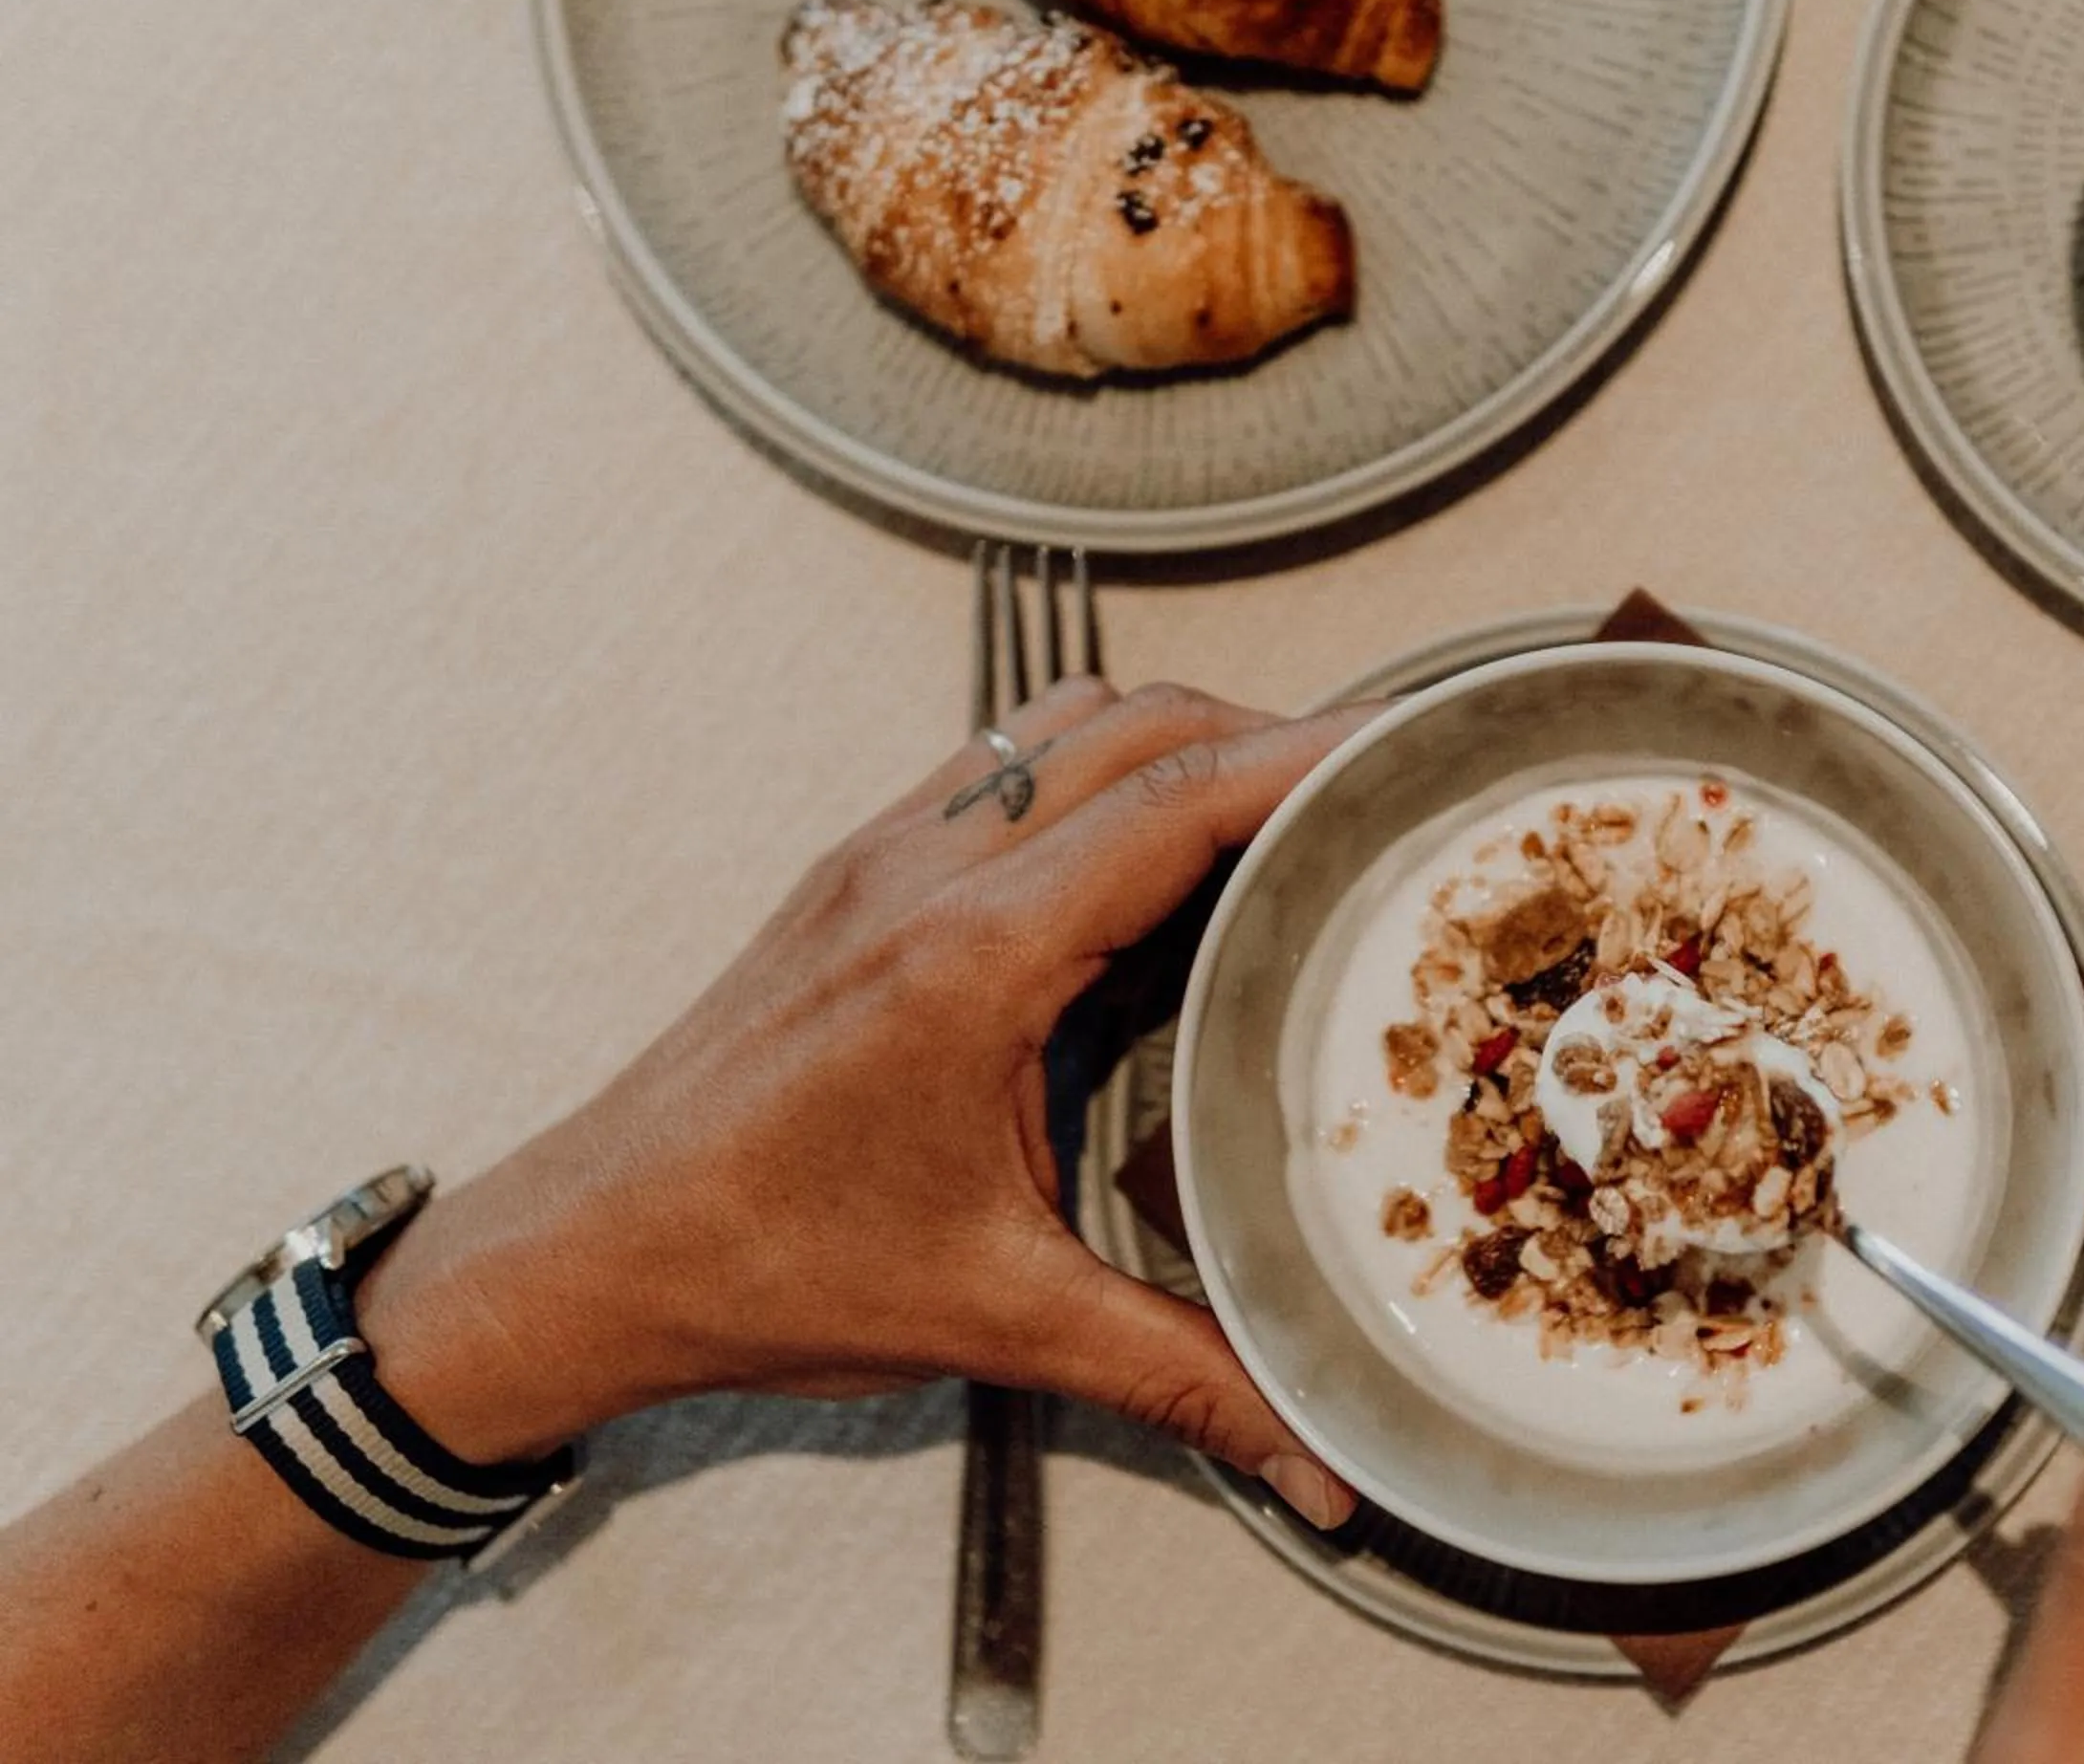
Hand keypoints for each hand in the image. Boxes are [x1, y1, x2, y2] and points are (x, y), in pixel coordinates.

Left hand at [352, 679, 1365, 1526]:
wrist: (584, 1251)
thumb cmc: (756, 1265)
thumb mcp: (997, 1317)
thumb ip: (1179, 1375)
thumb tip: (1313, 1458)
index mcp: (969, 957)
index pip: (1171, 802)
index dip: (1302, 759)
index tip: (1396, 746)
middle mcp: (923, 876)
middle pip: (1133, 727)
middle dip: (1265, 734)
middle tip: (1368, 782)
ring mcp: (880, 862)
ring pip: (1059, 728)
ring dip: (1175, 739)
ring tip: (1274, 803)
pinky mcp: (854, 880)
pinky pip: (999, 771)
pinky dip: (1094, 773)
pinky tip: (1141, 853)